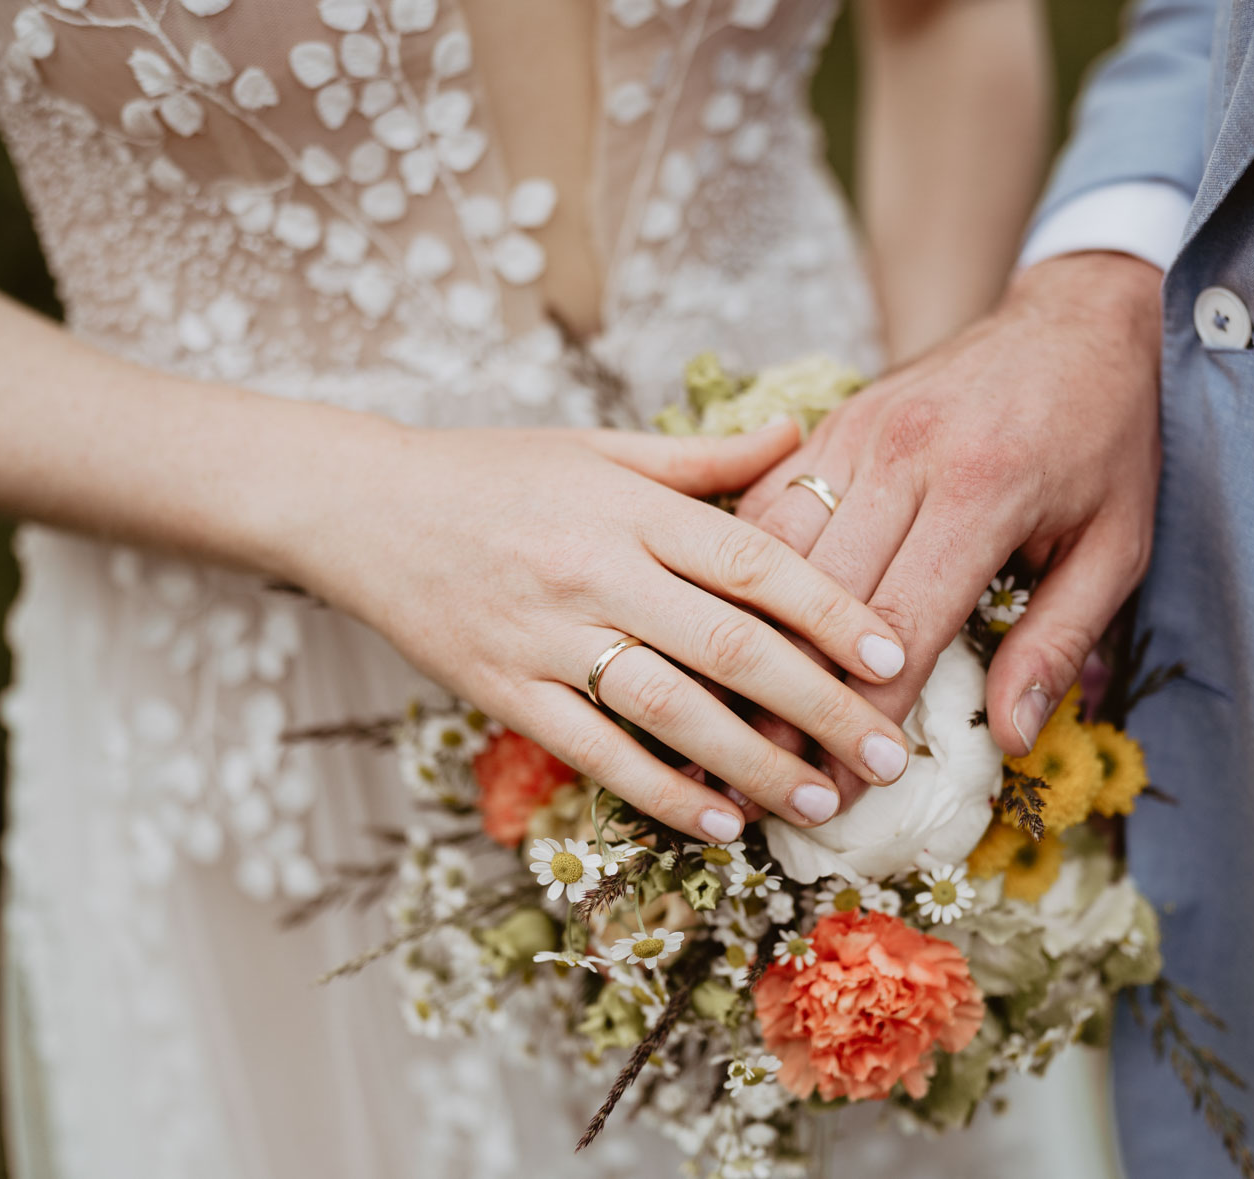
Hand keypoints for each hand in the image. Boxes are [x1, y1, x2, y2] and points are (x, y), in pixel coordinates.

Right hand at [277, 417, 913, 840]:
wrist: (361, 507)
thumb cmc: (493, 473)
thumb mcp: (600, 448)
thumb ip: (704, 456)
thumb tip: (800, 434)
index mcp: (633, 506)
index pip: (754, 560)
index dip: (831, 611)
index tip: (892, 656)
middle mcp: (598, 569)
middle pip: (731, 647)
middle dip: (822, 707)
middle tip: (889, 754)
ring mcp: (549, 636)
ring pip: (670, 710)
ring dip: (754, 762)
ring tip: (819, 800)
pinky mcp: (505, 690)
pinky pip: (594, 750)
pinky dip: (660, 790)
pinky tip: (719, 820)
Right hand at [738, 251, 1162, 759]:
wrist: (1078, 318)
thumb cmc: (1105, 442)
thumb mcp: (1114, 547)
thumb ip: (1059, 642)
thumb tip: (1008, 738)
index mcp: (981, 490)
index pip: (897, 630)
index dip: (865, 720)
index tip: (845, 787)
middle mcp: (904, 455)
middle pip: (817, 601)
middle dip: (791, 700)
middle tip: (769, 777)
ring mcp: (856, 431)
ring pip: (772, 555)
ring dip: (750, 643)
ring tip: (736, 721)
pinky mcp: (831, 422)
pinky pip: (767, 506)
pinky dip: (746, 575)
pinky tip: (734, 630)